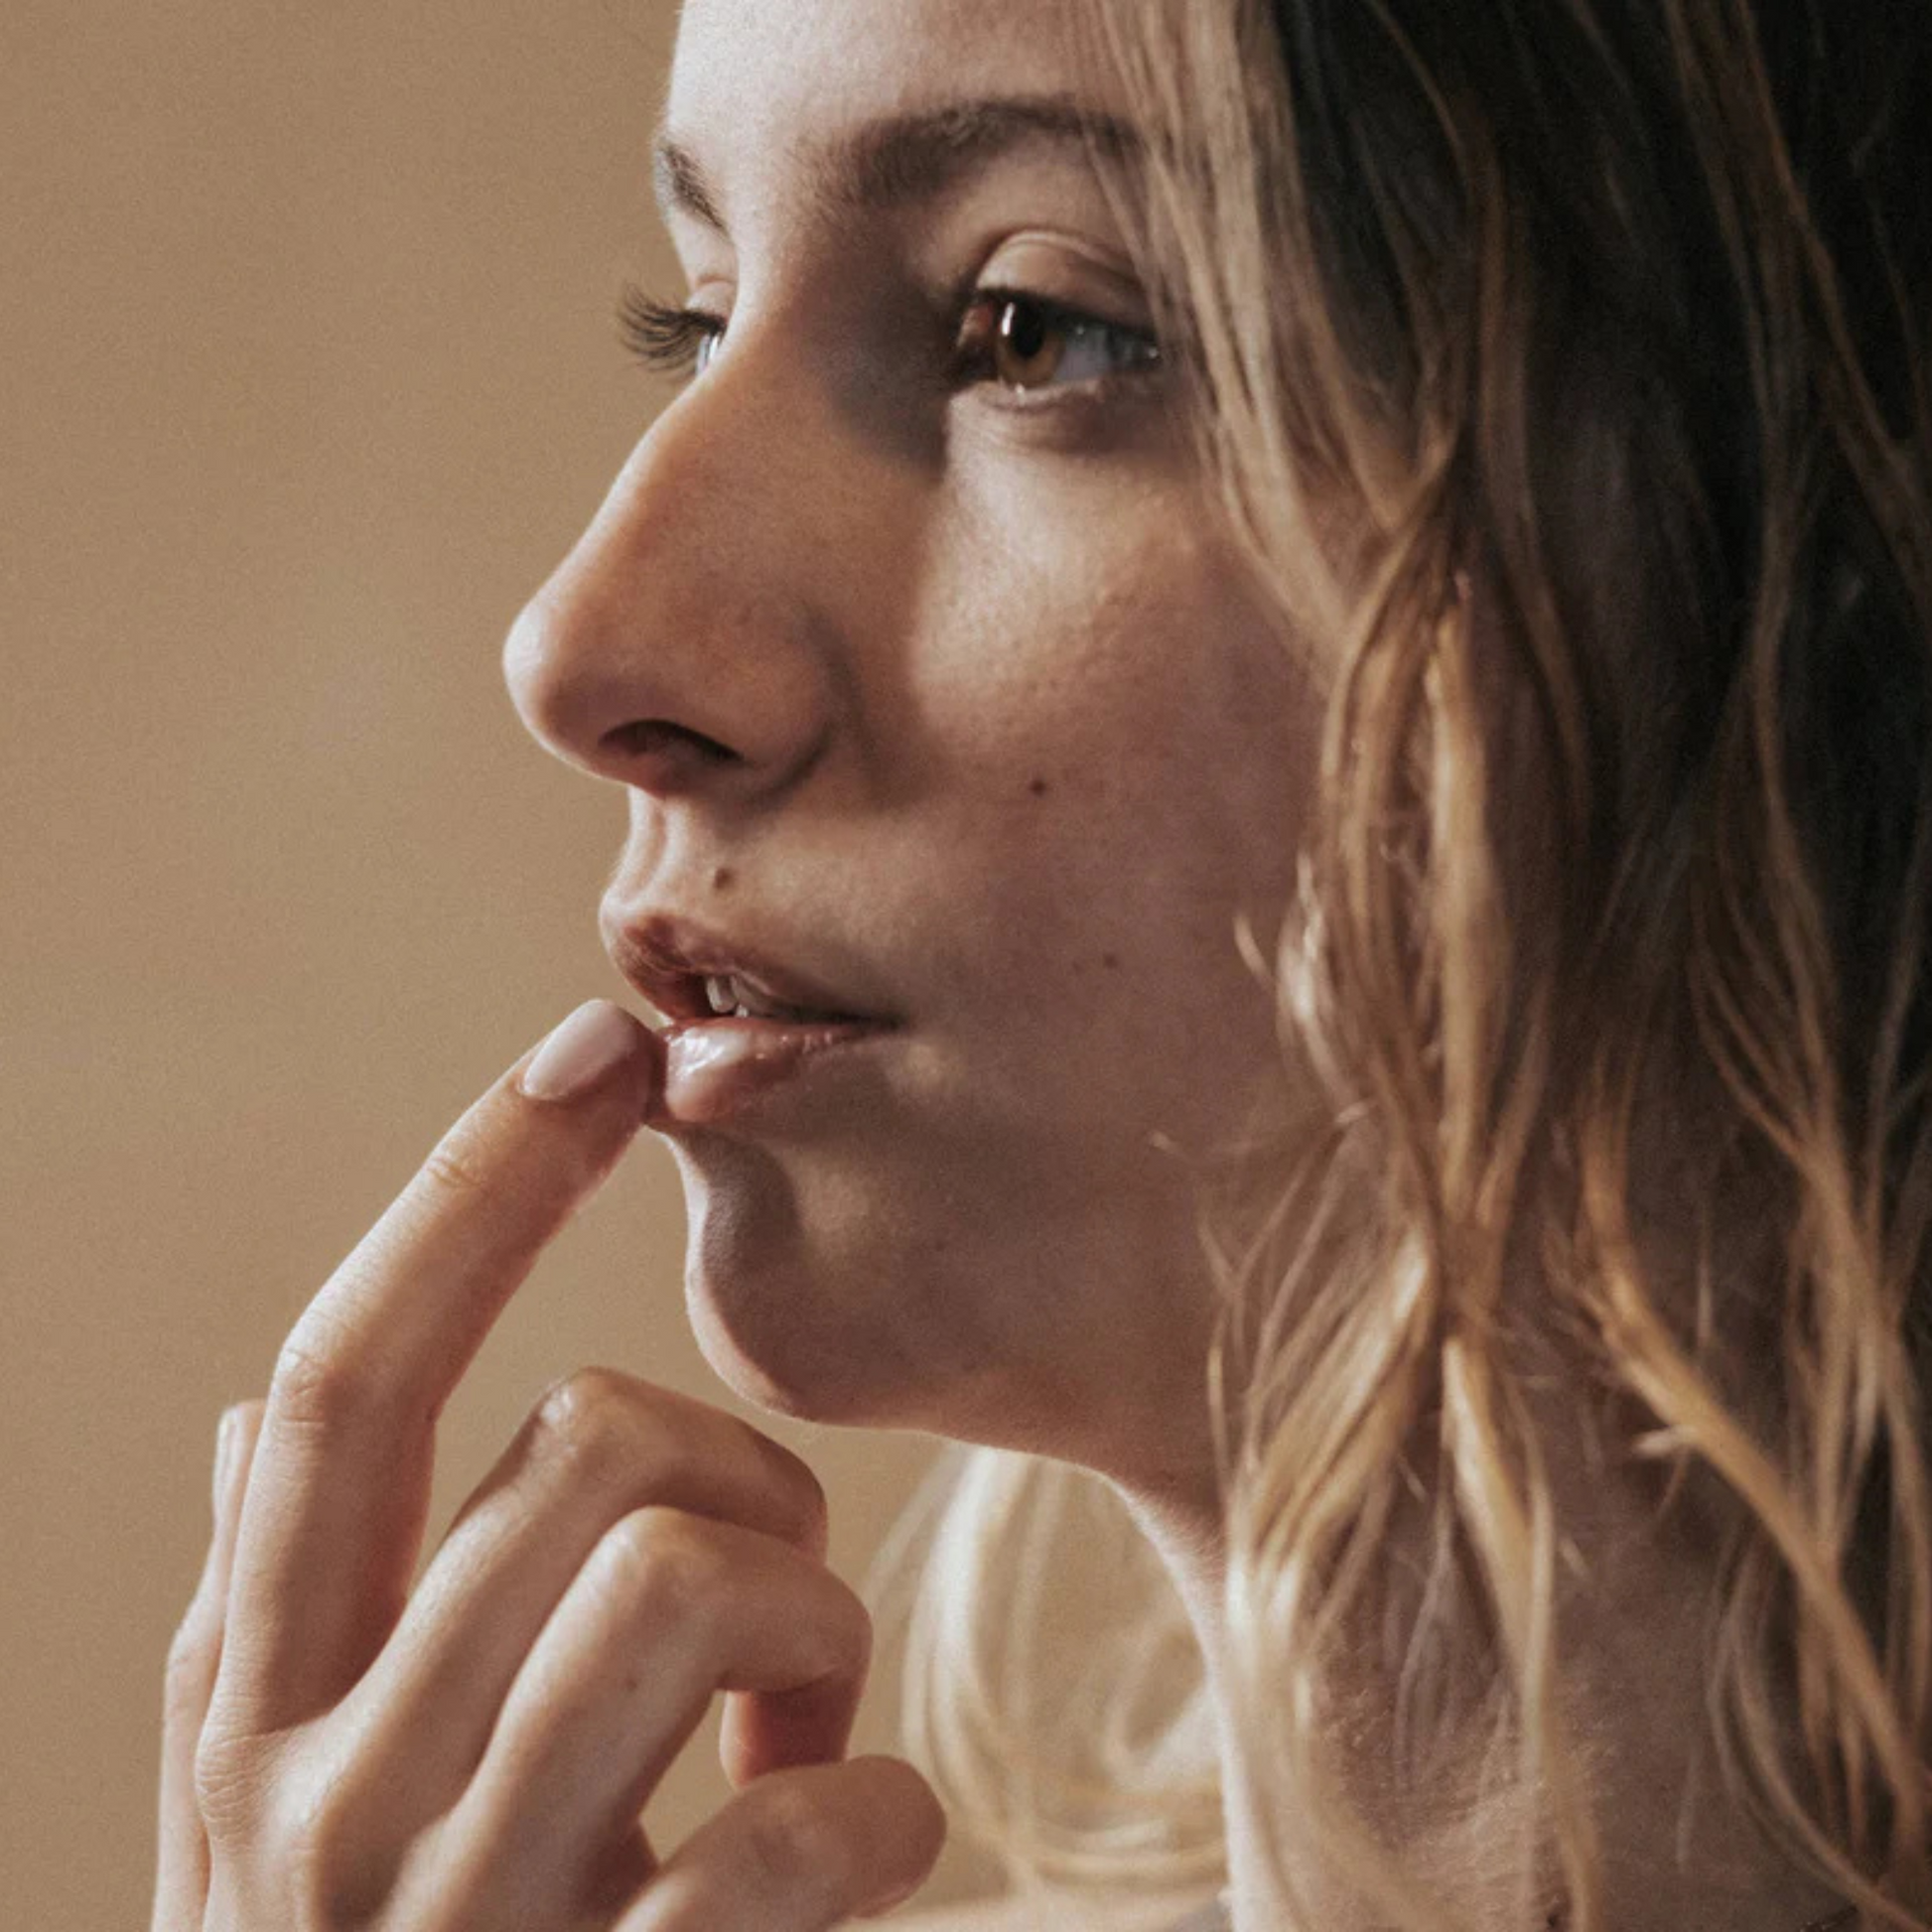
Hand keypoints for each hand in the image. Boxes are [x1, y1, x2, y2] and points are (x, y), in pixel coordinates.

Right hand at [151, 1000, 945, 1929]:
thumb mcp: (276, 1809)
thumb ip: (272, 1613)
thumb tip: (254, 1419)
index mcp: (248, 1703)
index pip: (340, 1373)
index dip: (471, 1185)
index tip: (599, 1045)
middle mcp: (320, 1797)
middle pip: (582, 1449)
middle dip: (736, 1476)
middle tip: (765, 1598)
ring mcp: (461, 1925)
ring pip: (683, 1574)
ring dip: (804, 1618)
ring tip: (798, 1720)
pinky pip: (790, 1823)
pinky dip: (871, 1803)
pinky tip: (857, 1853)